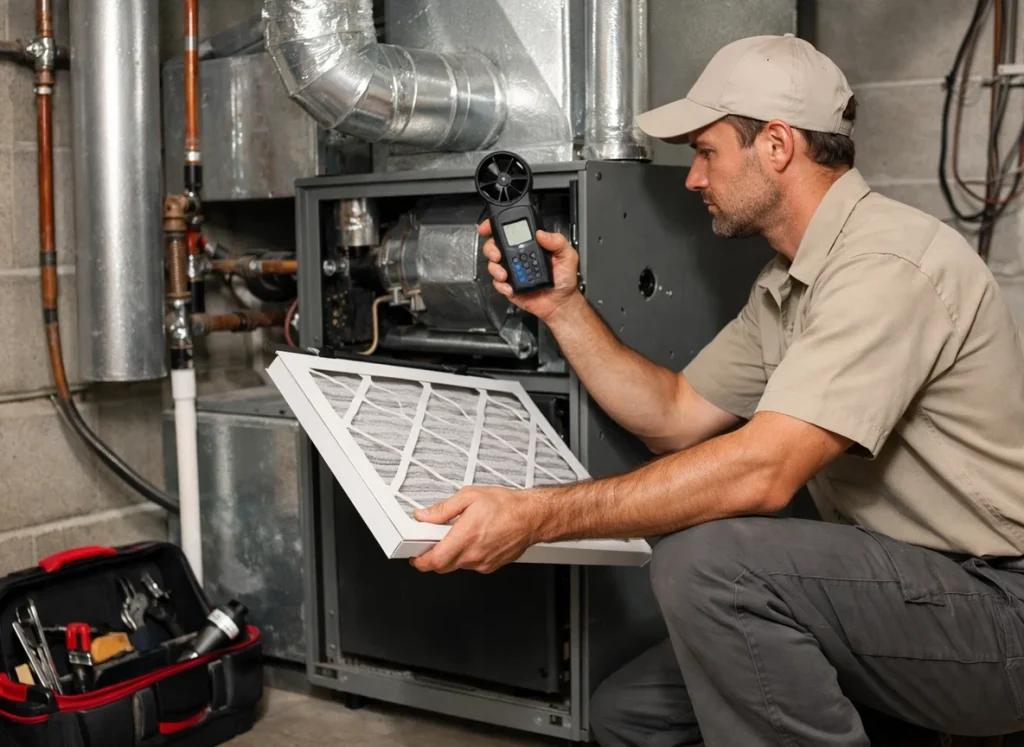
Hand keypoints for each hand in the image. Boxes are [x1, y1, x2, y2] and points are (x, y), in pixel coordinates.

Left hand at [410, 486, 544, 573]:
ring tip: (459, 535)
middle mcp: (474, 553)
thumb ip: (443, 508)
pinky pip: (471, 566)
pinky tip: (474, 540)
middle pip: (443, 567)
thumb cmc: (506, 506)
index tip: (414, 556)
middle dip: (434, 557)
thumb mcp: (470, 496)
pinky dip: (466, 556)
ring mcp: (483, 562)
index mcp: (466, 536)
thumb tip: (424, 516)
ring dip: (451, 555)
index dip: (420, 561)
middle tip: (432, 542)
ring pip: (457, 566)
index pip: (435, 560)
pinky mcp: (490, 566)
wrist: (532, 517)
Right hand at [479, 220, 579, 321]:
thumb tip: (542, 234)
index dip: (495, 227)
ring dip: (495, 268)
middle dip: (491, 248)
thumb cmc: (564, 279)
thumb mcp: (568, 256)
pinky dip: (501, 285)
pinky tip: (511, 287)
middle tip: (497, 254)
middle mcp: (518, 256)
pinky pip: (497, 283)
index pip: (511, 232)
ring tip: (505, 275)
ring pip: (493, 264)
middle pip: (495, 246)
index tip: (488, 227)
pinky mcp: (509, 285)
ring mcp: (512, 271)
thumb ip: (558, 242)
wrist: (561, 302)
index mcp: (530, 245)